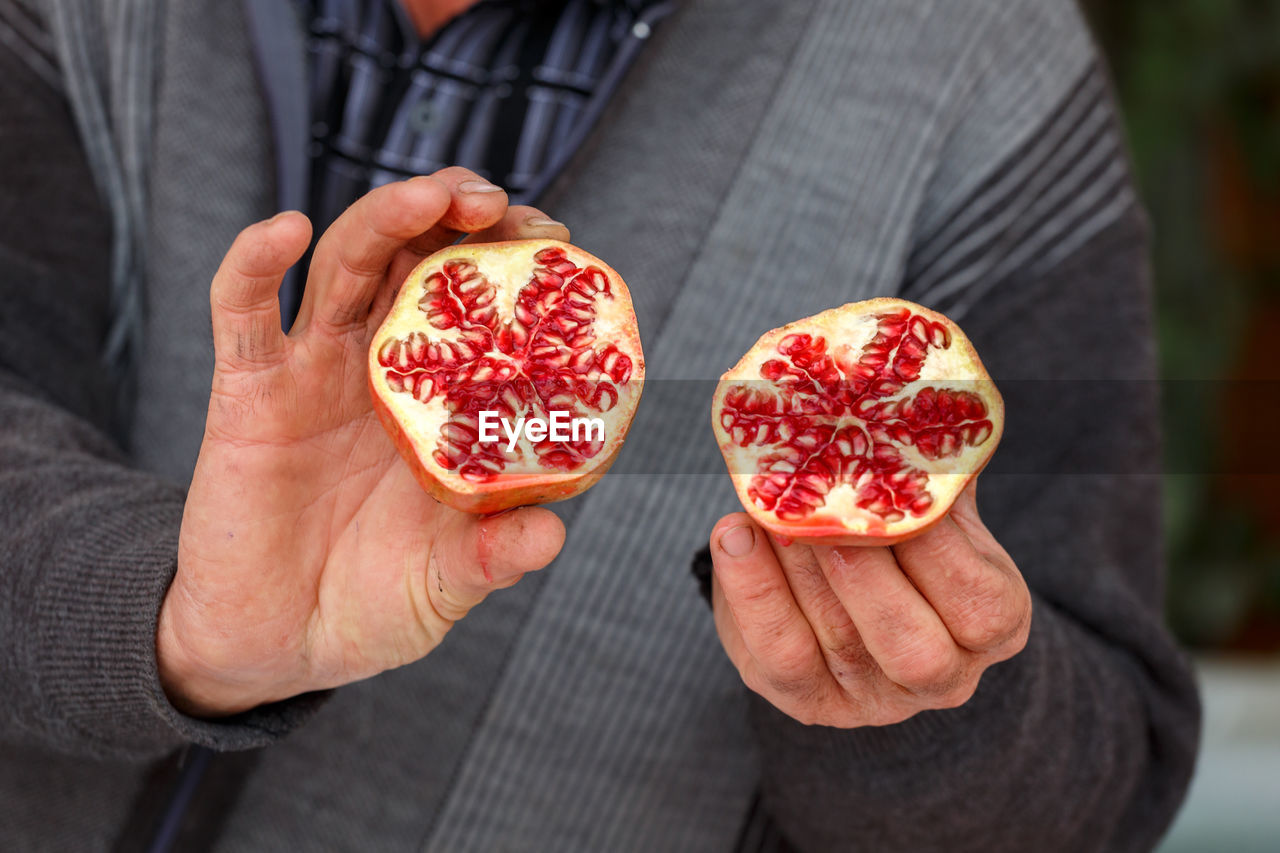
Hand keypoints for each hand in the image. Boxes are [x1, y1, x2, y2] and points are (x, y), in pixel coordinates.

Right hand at [161, 168, 570, 716]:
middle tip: (497, 204)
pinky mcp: (247, 393)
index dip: (515, 262)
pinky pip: (243, 312)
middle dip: (458, 215)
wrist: (277, 644)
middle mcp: (383, 367)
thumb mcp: (446, 584)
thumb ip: (492, 558)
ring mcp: (314, 371)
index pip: (482, 303)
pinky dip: (254, 263)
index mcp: (442, 399)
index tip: (557, 244)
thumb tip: (550, 534)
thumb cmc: (373, 603)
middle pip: (419, 258)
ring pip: (346, 264)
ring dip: (387, 217)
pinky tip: (284, 229)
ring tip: (432, 196)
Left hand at [709, 481, 1030, 726]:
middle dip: (866, 574)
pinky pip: (777, 652)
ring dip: (799, 566)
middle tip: (829, 506)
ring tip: (771, 507)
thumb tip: (908, 400)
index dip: (940, 547)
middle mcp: (942, 677)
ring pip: (838, 641)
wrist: (841, 599)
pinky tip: (733, 534)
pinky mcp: (806, 698)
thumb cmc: (900, 545)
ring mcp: (872, 698)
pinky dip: (752, 590)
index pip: (983, 604)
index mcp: (994, 626)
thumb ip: (929, 473)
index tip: (894, 482)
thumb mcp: (933, 514)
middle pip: (914, 648)